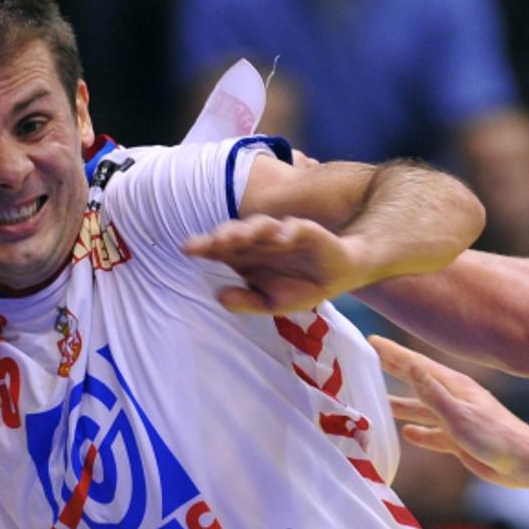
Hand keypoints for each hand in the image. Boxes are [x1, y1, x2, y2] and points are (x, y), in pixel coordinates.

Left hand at [182, 213, 367, 312]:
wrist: (340, 275)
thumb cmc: (301, 286)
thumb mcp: (272, 302)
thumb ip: (247, 301)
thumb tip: (219, 297)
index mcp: (246, 257)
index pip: (220, 249)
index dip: (203, 247)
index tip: (187, 248)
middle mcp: (259, 242)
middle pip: (235, 233)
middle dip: (223, 235)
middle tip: (214, 242)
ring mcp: (281, 234)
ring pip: (260, 226)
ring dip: (249, 229)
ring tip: (238, 237)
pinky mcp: (306, 231)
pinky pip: (295, 227)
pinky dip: (289, 230)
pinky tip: (282, 237)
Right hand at [369, 335, 528, 487]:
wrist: (524, 462)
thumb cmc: (494, 436)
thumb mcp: (458, 413)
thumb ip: (432, 392)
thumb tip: (410, 366)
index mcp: (453, 386)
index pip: (415, 365)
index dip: (393, 353)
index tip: (371, 341)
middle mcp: (452, 398)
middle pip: (415, 381)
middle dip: (393, 370)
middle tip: (369, 359)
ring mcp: (455, 418)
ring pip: (420, 408)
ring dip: (399, 404)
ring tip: (377, 400)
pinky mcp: (458, 439)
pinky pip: (432, 432)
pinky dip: (418, 432)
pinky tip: (407, 433)